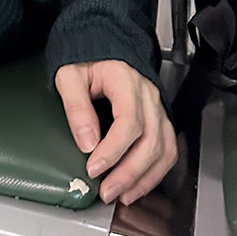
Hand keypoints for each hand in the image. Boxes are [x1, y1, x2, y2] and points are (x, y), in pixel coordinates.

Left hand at [54, 59, 176, 205]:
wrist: (101, 40)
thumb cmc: (85, 58)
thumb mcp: (69, 75)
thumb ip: (76, 107)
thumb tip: (87, 142)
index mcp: (125, 80)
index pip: (129, 123)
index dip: (113, 151)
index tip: (93, 168)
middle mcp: (148, 94)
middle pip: (150, 141)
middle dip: (128, 172)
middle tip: (106, 191)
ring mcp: (157, 106)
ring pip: (163, 149)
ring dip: (144, 178)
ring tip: (121, 194)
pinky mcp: (159, 117)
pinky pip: (167, 149)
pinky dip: (156, 172)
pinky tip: (137, 185)